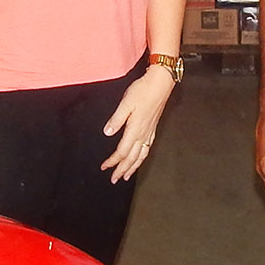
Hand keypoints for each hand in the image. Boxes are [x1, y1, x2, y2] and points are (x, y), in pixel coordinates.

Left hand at [101, 66, 175, 183]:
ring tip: (127, 175)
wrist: (160, 84)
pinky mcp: (153, 128)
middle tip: (114, 179)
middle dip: (122, 170)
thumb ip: (116, 119)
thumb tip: (107, 132)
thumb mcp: (125, 103)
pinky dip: (142, 158)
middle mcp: (143, 134)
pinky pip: (147, 149)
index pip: (122, 151)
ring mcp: (149, 132)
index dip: (112, 161)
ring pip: (141, 155)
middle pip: (132, 158)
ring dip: (133, 167)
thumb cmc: (143, 91)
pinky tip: (140, 158)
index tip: (104, 167)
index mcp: (135, 129)